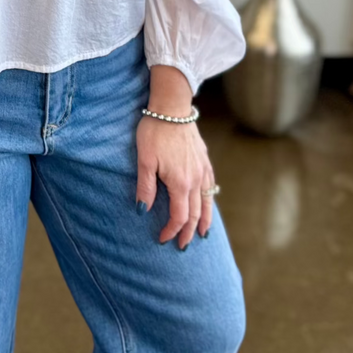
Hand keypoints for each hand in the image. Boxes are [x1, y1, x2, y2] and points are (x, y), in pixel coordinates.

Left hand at [135, 116, 215, 248]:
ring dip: (204, 220)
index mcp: (180, 183)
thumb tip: (142, 212)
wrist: (172, 107)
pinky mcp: (205, 159)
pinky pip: (210, 186)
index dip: (171, 230)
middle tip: (183, 245)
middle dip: (188, 232)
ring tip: (203, 234)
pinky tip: (207, 202)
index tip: (163, 239)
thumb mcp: (145, 160)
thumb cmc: (154, 131)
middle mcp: (195, 179)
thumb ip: (145, 188)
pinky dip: (210, 200)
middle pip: (196, 213)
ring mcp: (203, 169)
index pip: (179, 216)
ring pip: (207, 202)